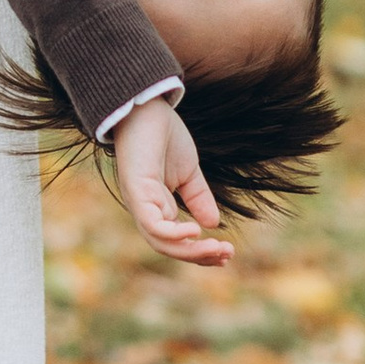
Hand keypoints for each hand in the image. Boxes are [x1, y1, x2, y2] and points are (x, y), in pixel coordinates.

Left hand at [110, 95, 233, 268]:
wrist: (146, 107)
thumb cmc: (164, 137)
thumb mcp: (188, 172)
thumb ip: (198, 197)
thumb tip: (212, 224)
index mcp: (157, 207)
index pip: (177, 241)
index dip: (201, 251)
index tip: (228, 253)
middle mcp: (145, 210)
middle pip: (169, 247)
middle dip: (199, 256)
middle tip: (227, 254)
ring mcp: (139, 202)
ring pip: (161, 241)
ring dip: (191, 250)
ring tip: (217, 248)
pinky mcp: (137, 191)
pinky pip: (153, 224)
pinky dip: (174, 234)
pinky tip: (195, 231)